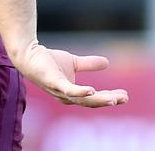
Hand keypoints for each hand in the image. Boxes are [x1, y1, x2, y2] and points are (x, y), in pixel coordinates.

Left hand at [11, 42, 128, 107]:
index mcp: (72, 94)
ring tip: (114, 99)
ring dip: (99, 100)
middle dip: (109, 101)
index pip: (94, 99)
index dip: (110, 98)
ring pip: (82, 100)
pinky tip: (91, 90)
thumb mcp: (74, 62)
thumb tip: (107, 62)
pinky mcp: (53, 81)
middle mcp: (66, 97)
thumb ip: (89, 64)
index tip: (125, 95)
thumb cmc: (48, 61)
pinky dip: (80, 92)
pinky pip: (67, 89)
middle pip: (91, 103)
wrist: (29, 53)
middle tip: (124, 98)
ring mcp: (59, 91)